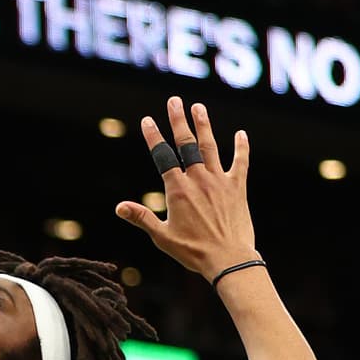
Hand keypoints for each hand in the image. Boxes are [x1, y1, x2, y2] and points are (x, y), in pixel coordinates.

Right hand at [116, 97, 255, 281]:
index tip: (147, 120)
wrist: (229, 258)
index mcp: (178, 189)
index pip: (162, 156)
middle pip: (186, 143)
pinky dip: (241, 148)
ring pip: (210, 146)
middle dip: (178, 121)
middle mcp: (198, 179)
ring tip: (198, 107)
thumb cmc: (193, 251)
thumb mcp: (162, 237)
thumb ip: (141, 217)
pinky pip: (240, 162)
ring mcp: (219, 181)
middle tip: (174, 101)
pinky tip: (241, 134)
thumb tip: (118, 207)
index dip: (153, 137)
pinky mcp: (237, 187)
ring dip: (204, 125)